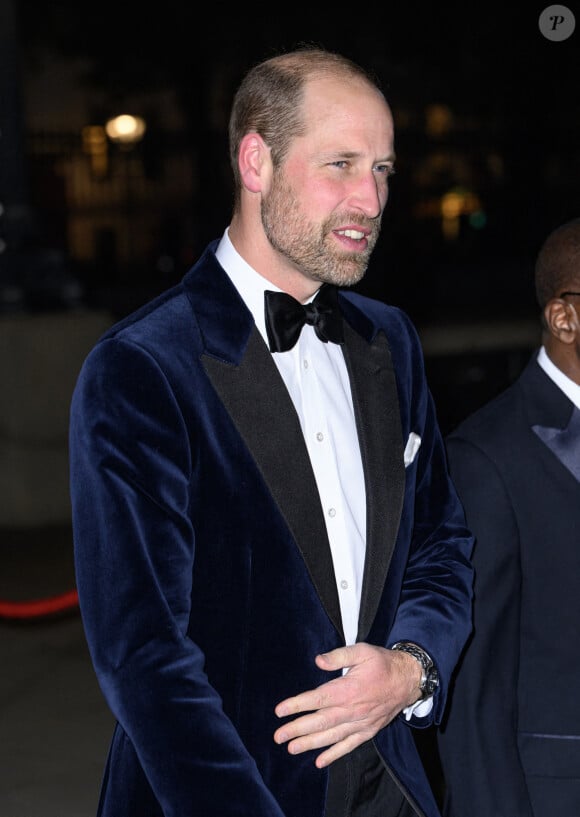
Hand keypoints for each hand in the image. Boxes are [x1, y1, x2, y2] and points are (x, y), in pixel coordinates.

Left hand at [273, 642, 421, 767]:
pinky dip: (334, 754)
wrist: (408, 680)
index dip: (297, 706)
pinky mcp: (368, 731)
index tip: (280, 711)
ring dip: (310, 744)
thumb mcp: (362, 651)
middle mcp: (352, 710)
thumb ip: (339, 656)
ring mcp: (360, 723)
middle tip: (278, 737)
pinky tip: (320, 762)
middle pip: (320, 722)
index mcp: (348, 689)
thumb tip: (318, 661)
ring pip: (331, 737)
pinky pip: (349, 745)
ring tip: (292, 749)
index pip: (317, 700)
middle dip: (297, 730)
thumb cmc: (383, 663)